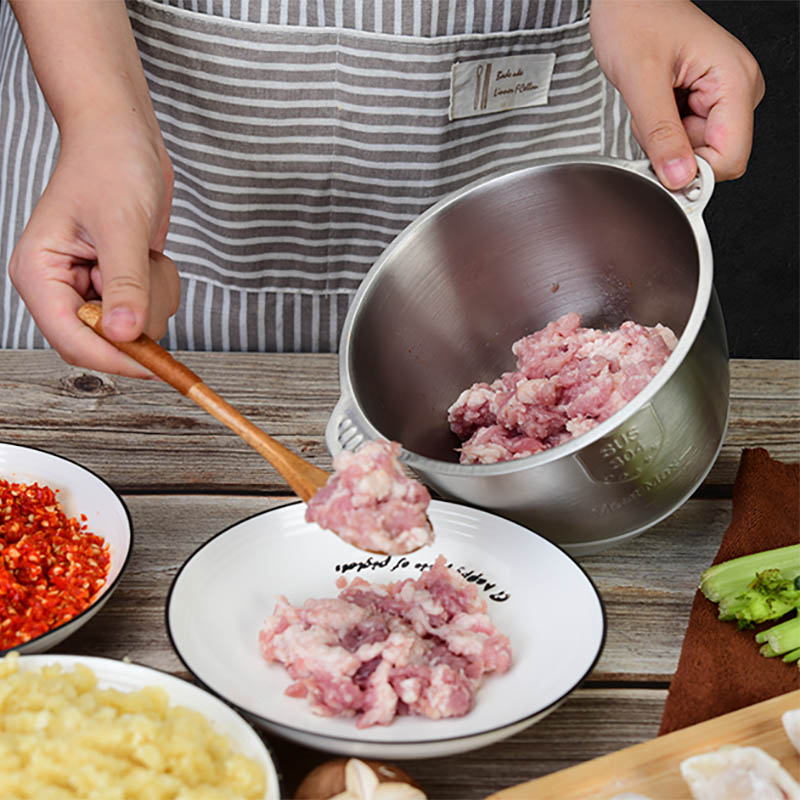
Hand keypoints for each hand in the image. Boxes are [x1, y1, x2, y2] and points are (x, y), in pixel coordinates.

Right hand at [8, 120, 179, 377]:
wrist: (125, 136)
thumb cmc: (110, 164)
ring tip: (147, 254)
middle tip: (147, 272)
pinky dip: (161, 288)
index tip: (153, 366)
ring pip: (133, 329)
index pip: (71, 340)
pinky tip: (151, 255)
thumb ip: (125, 283)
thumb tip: (124, 334)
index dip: (113, 357)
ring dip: (154, 296)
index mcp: (39, 275)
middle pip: (104, 342)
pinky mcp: (118, 284)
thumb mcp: (121, 225)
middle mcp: (61, 288)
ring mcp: (90, 288)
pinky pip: (148, 311)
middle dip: (138, 315)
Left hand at [590, 0, 764, 188]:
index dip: (694, 172)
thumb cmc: (635, 18)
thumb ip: (660, 134)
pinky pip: (683, 138)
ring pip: (694, 151)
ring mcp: (722, 96)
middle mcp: (737, 89)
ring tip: (652, 103)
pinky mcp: (704, 101)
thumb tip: (678, 177)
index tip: (662, 166)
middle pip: (712, 157)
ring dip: (663, 139)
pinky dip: (661, 131)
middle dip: (673, 150)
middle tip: (651, 116)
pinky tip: (655, 103)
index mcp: (735, 80)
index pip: (730, 157)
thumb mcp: (641, 80)